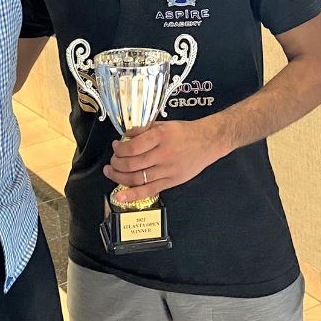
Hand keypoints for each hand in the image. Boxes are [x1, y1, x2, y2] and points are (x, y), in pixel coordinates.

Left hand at [103, 119, 226, 203]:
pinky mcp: (171, 182)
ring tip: (111, 172)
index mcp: (160, 137)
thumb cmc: (185, 132)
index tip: (116, 146)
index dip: (119, 149)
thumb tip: (125, 137)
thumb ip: (144, 130)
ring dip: (119, 177)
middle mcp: (163, 154)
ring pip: (137, 179)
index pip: (132, 147)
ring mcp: (167, 170)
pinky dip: (132, 195)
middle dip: (116, 163)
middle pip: (131, 164)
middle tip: (113, 160)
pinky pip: (149, 191)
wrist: (208, 141)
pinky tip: (120, 196)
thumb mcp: (163, 124)